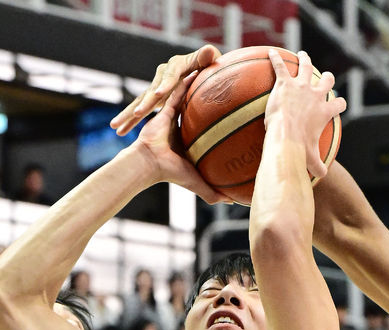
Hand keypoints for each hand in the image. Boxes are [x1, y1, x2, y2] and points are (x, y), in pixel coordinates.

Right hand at [110, 45, 219, 135]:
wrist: (200, 69)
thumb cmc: (208, 66)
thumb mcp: (210, 59)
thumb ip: (208, 57)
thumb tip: (208, 52)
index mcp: (176, 66)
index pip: (170, 75)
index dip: (164, 85)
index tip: (158, 95)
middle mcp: (162, 75)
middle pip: (150, 91)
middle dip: (143, 104)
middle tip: (137, 114)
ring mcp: (155, 86)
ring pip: (140, 102)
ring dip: (128, 115)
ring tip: (116, 126)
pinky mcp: (152, 97)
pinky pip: (140, 110)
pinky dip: (130, 120)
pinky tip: (120, 131)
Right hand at [130, 72, 227, 203]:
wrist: (151, 163)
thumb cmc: (172, 173)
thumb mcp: (198, 184)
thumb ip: (214, 193)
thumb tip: (233, 202)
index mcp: (190, 141)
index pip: (208, 129)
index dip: (221, 121)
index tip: (237, 115)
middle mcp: (183, 126)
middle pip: (200, 108)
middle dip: (212, 96)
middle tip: (229, 86)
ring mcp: (174, 115)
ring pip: (191, 96)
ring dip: (201, 82)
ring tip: (214, 69)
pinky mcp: (166, 107)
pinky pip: (179, 90)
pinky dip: (188, 80)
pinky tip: (199, 68)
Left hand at [266, 49, 346, 181]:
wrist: (285, 135)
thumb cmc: (299, 148)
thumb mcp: (311, 159)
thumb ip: (318, 166)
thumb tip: (322, 176)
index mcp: (325, 112)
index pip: (339, 105)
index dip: (340, 104)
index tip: (339, 105)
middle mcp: (316, 95)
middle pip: (327, 81)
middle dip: (327, 78)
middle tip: (324, 77)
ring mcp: (300, 86)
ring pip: (307, 67)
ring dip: (305, 60)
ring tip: (303, 55)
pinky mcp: (285, 83)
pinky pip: (280, 66)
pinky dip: (275, 59)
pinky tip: (270, 53)